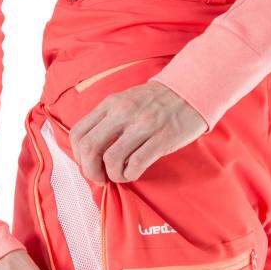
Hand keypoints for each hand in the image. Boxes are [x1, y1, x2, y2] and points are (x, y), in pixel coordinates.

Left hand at [69, 80, 207, 183]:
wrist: (191, 91)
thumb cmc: (157, 102)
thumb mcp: (126, 101)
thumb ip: (107, 120)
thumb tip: (90, 151)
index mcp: (111, 103)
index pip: (78, 133)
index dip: (78, 157)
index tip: (88, 165)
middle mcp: (123, 112)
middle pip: (90, 148)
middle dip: (91, 170)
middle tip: (100, 178)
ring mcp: (144, 125)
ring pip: (112, 159)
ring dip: (113, 175)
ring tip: (121, 175)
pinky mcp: (163, 138)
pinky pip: (137, 164)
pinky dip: (131, 175)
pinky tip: (135, 173)